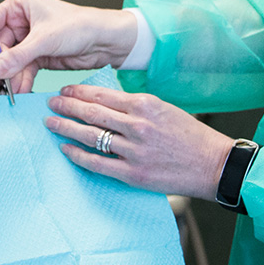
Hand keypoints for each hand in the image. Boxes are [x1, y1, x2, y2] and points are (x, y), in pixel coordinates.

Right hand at [0, 0, 137, 93]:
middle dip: (1, 64)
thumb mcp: (46, 39)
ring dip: (10, 76)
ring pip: (8, 61)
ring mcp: (28, 40)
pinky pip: (21, 70)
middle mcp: (21, 21)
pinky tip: (21, 90)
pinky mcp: (37, 56)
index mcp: (19, 6)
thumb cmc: (82, 25)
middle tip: (3, 79)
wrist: (106, 41)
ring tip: (12, 89)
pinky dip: (20, 80)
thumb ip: (18, 55)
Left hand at [46, 85, 234, 199]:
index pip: (102, 95)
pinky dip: (78, 156)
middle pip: (91, 113)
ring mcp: (134, 150)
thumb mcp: (164, 109)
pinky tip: (66, 149)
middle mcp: (137, 125)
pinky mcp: (133, 174)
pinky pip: (97, 163)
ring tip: (52, 123)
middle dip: (67, 106)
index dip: (79, 92)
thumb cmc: (191, 136)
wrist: (213, 164)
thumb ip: (136, 106)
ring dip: (66, 128)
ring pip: (90, 136)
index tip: (65, 90)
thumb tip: (106, 103)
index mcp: (145, 104)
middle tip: (51, 104)